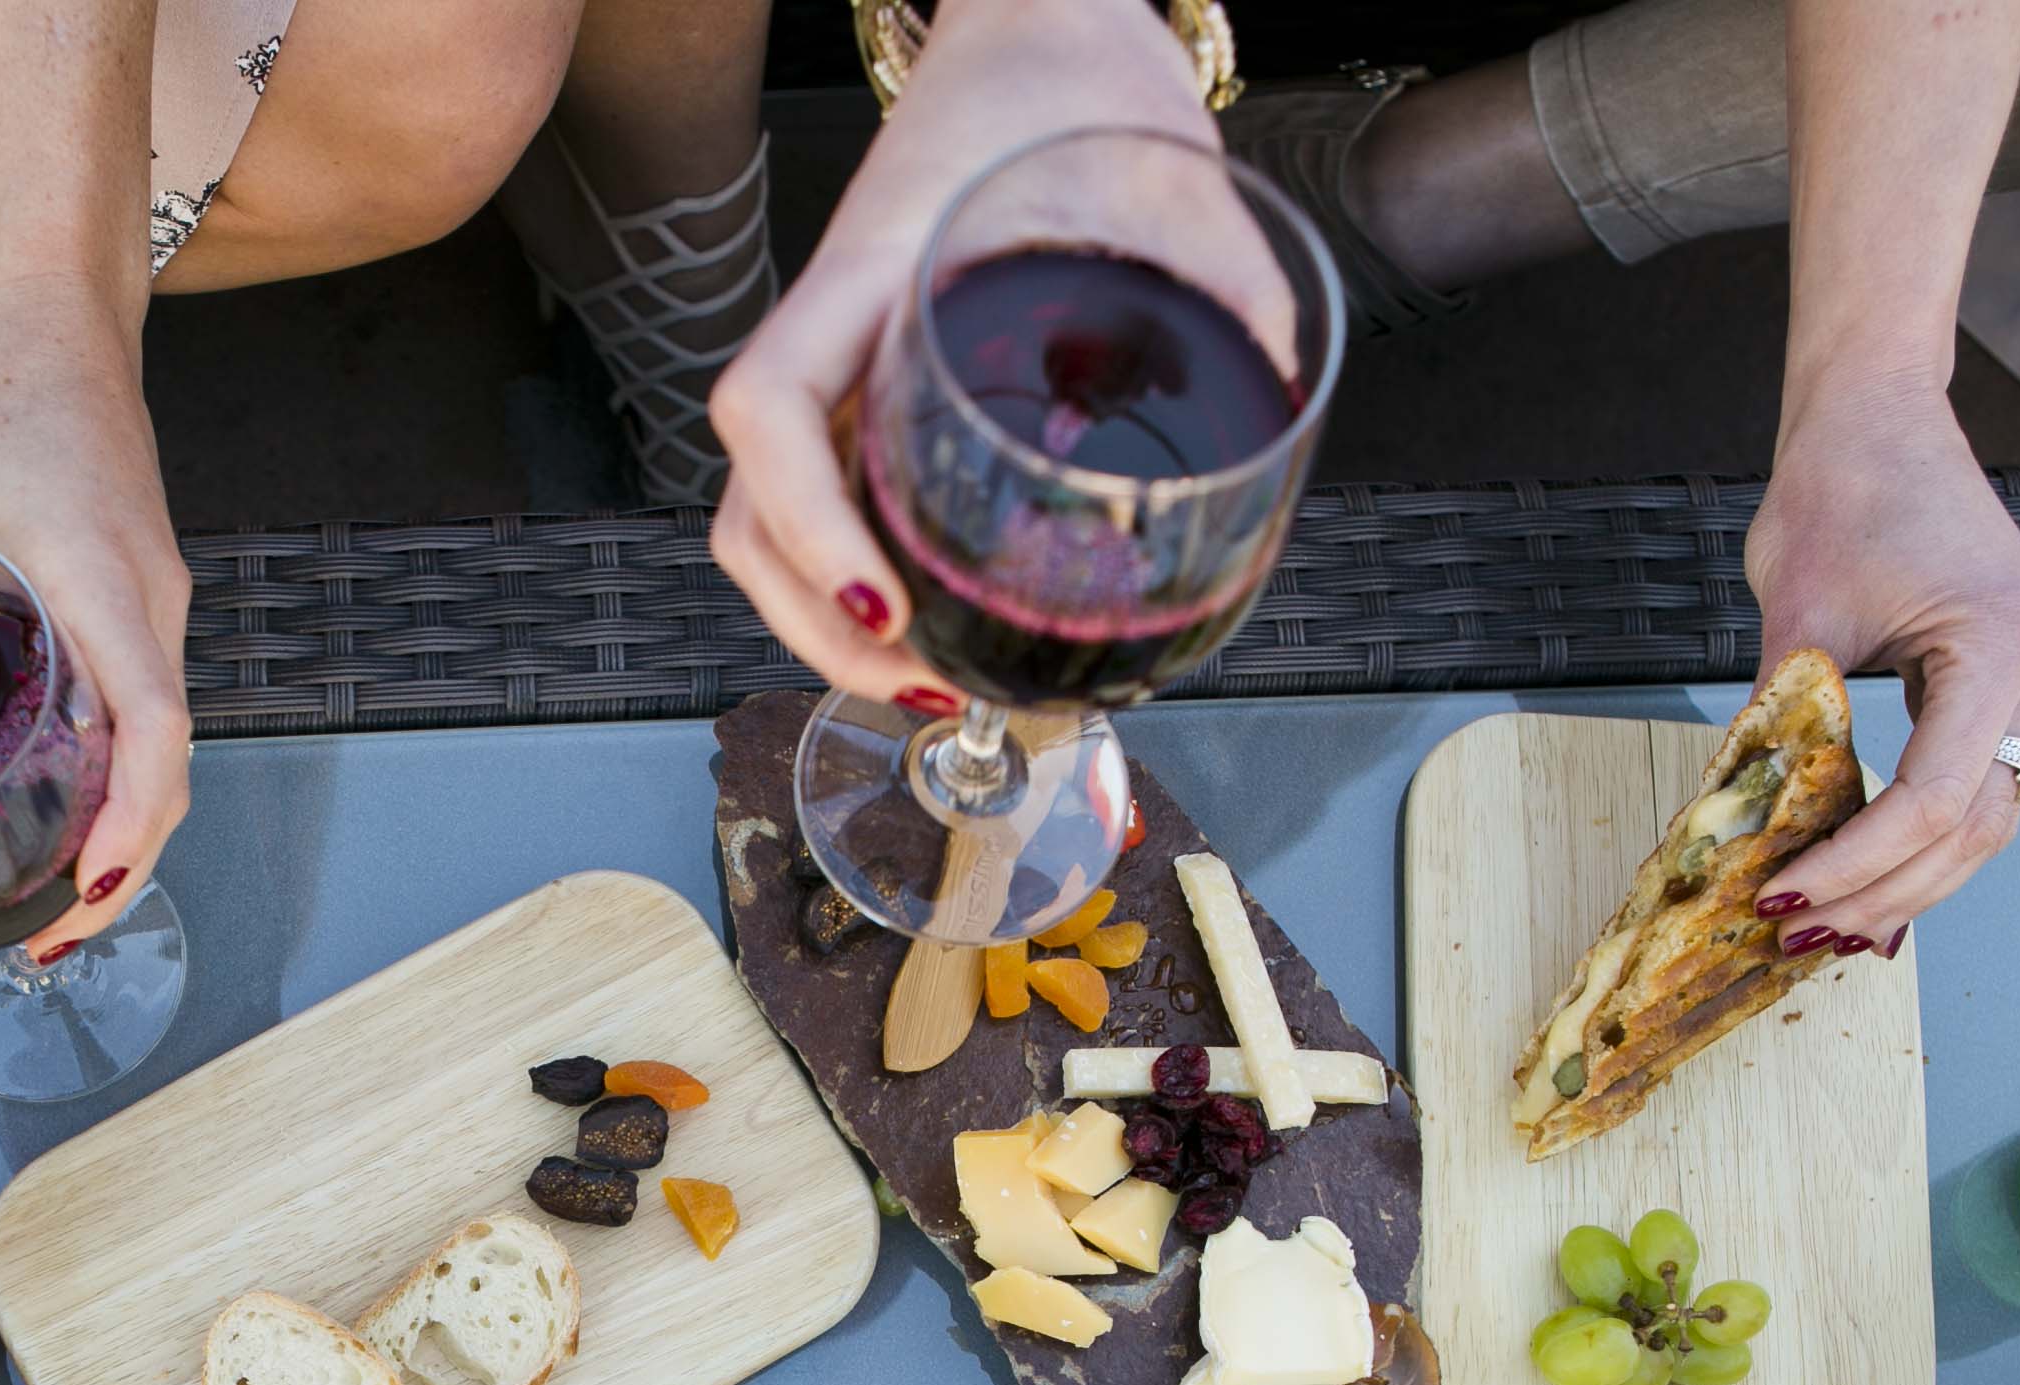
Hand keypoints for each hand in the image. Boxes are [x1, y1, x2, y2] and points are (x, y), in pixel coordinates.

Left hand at [0, 270, 188, 960]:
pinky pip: (153, 712)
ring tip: (61, 901)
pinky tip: (75, 813)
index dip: (127, 826)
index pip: (154, 728)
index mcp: (104, 579)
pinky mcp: (150, 605)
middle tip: (52, 939)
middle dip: (123, 868)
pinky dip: (125, 781)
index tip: (82, 893)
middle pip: (170, 766)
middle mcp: (153, 604)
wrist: (62, 329)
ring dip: (127, 834)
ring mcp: (161, 606)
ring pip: (166, 747)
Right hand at [707, 0, 1220, 708]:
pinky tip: (924, 629)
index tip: (883, 604)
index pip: (770, 407)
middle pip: (747, 509)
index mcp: (867, 271)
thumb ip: (1223, 284)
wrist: (1036, 35)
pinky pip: (823, 506)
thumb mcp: (1166, 175)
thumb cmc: (1072, 85)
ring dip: (823, 627)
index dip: (809, 524)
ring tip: (925, 684)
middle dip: (814, 622)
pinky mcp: (872, 392)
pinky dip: (851, 588)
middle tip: (922, 683)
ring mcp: (842, 369)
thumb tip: (1272, 402)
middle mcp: (831, 331)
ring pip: (767, 526)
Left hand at [1745, 375, 2019, 955]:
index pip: (1934, 795)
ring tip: (1829, 924)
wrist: (1874, 414)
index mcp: (2000, 645)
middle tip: (1802, 934)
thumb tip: (1742, 831)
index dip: (1857, 860)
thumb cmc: (1837, 488)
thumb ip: (1781, 728)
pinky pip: (1972, 776)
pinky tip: (1863, 872)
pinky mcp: (2001, 673)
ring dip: (1907, 876)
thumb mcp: (1796, 617)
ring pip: (1983, 814)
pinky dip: (1917, 832)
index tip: (1782, 893)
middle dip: (1887, 891)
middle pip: (1975, 825)